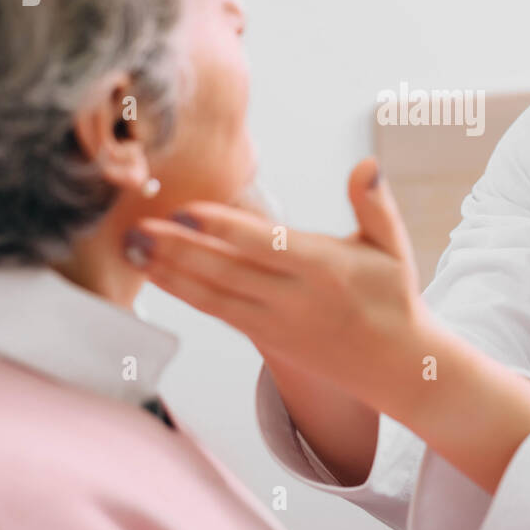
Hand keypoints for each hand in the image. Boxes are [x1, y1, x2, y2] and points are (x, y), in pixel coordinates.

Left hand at [127, 158, 427, 406]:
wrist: (396, 365)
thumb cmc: (393, 296)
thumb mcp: (393, 246)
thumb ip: (375, 203)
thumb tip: (367, 164)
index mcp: (325, 267)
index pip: (265, 244)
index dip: (224, 228)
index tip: (186, 210)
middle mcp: (295, 297)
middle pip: (227, 271)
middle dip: (178, 249)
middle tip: (137, 228)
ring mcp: (276, 322)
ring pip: (213, 296)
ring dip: (170, 272)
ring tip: (133, 249)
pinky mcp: (265, 339)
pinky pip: (217, 313)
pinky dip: (184, 292)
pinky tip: (157, 274)